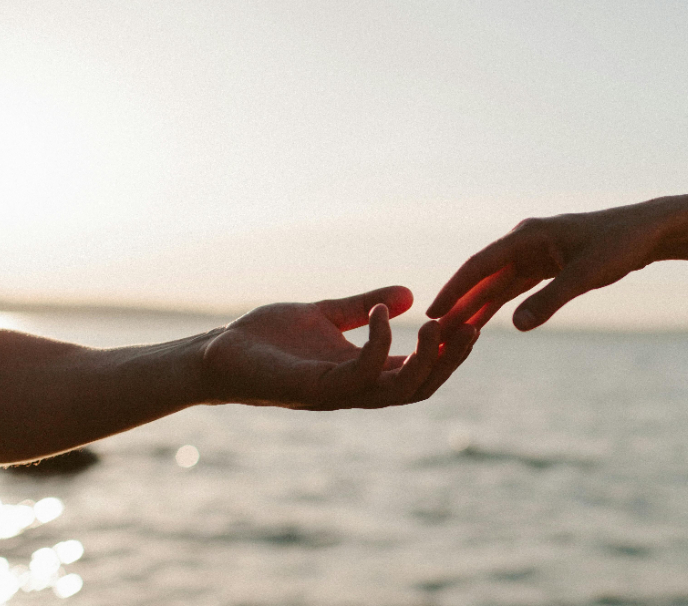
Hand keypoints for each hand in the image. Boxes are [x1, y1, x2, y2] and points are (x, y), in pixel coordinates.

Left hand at [200, 286, 477, 408]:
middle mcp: (355, 390)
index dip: (448, 351)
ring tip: (439, 324)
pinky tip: (383, 312)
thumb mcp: (325, 315)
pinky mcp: (315, 388)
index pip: (419, 372)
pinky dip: (380, 343)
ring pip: (400, 389)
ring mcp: (337, 392)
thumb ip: (363, 309)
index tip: (470, 319)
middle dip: (450, 360)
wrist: (217, 354)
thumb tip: (408, 294)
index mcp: (362, 374)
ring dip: (427, 359)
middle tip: (470, 326)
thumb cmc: (266, 339)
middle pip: (421, 387)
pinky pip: (362, 372)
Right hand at [427, 204, 667, 331]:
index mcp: (527, 236)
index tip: (432, 312)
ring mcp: (535, 253)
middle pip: (484, 277)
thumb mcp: (585, 276)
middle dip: (460, 304)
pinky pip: (515, 287)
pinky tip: (485, 323)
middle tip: (433, 332)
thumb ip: (550, 300)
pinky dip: (500, 304)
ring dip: (477, 307)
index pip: (480, 266)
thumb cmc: (619, 246)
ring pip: (498, 284)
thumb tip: (517, 326)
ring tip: (451, 332)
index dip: (454, 290)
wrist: (647, 232)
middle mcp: (525, 242)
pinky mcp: (547, 264)